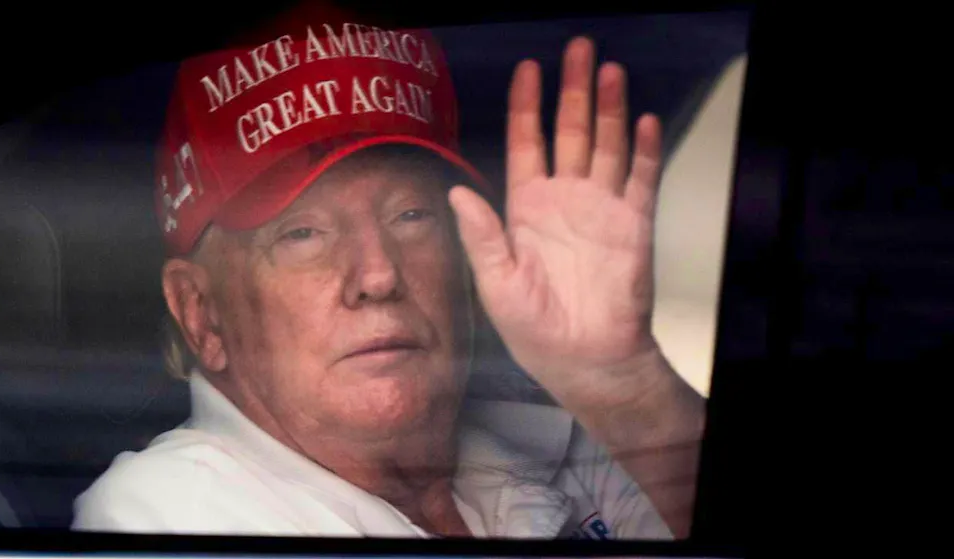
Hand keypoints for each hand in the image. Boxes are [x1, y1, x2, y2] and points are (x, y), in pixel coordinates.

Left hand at [448, 36, 663, 392]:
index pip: (526, 143)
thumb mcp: (497, 283)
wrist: (586, 359)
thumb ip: (480, 236)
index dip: (526, 106)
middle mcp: (564, 200)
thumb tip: (456, 192)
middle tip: (578, 50)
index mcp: (526, 209)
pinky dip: (644, 149)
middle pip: (569, 131)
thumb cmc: (537, 331)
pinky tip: (642, 121)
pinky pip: (641, 178)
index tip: (527, 69)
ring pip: (606, 145)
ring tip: (610, 71)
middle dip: (573, 90)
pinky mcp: (633, 224)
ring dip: (609, 108)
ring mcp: (601, 208)